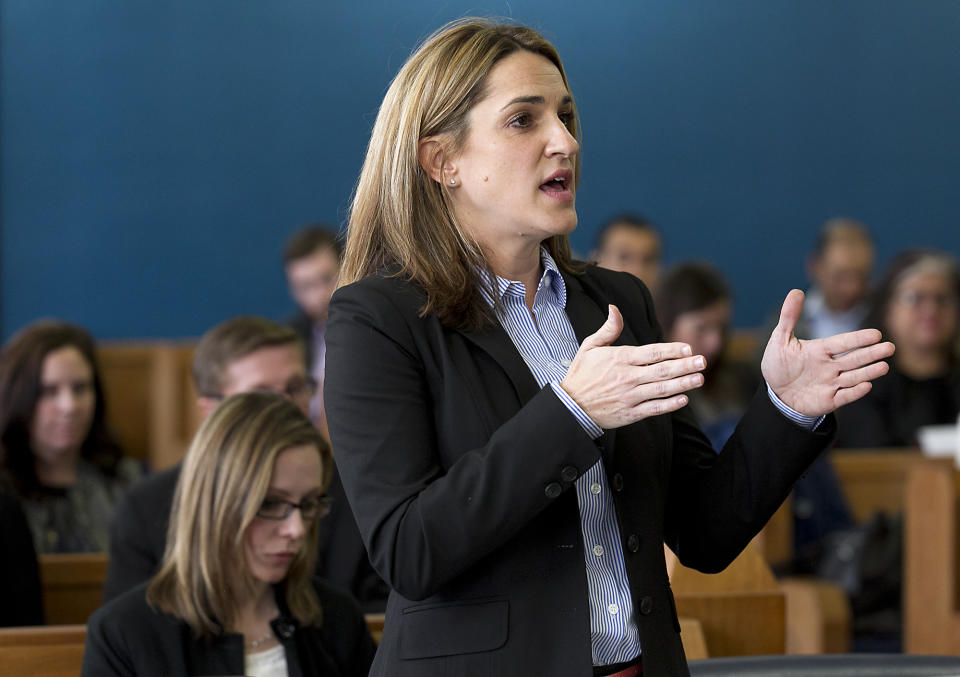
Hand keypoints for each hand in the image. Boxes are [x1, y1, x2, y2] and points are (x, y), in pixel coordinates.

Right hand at [560, 305, 705, 428]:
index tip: (688, 348)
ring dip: (683, 384)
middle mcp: (627, 377)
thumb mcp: (589, 346)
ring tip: (699, 378)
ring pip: (662, 389)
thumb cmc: (581, 374)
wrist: (570, 406)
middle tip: (703, 361)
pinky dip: (669, 404)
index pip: (652, 353)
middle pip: (662, 370)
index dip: (672, 350)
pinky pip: (654, 408)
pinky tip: (684, 399)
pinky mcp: (629, 413)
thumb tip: (614, 308)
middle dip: (685, 365)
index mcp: (620, 359)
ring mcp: (629, 396)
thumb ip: (608, 329)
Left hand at [761, 289, 894, 415]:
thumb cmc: (779, 364)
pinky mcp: (829, 400)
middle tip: (890, 347)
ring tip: (884, 366)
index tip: (876, 334)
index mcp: (820, 350)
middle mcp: (830, 366)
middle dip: (871, 354)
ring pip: (854, 377)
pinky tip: (866, 385)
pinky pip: (844, 396)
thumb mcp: (780, 340)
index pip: (842, 343)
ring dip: (868, 372)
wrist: (775, 393)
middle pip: (854, 359)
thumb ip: (789, 317)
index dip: (858, 339)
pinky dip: (855, 392)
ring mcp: (831, 383)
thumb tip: (796, 291)